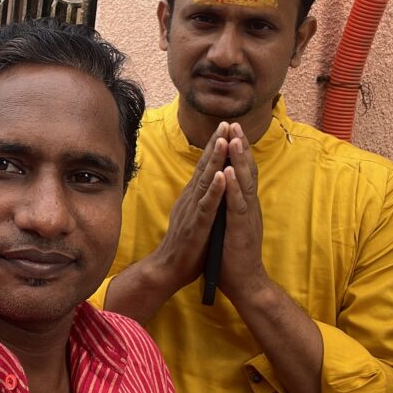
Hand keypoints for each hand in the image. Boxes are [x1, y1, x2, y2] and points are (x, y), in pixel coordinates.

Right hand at [148, 121, 231, 293]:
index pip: (205, 166)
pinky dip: (215, 190)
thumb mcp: (193, 215)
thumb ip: (199, 199)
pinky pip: (207, 205)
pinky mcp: (197, 225)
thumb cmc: (184, 244)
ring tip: (224, 140)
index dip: (215, 146)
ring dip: (216, 160)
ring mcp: (193, 210)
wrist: (167, 269)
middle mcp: (191, 198)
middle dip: (216, 144)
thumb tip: (207, 184)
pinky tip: (221, 176)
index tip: (225, 127)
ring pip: (206, 180)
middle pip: (205, 166)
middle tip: (226, 122)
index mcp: (193, 196)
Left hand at [217, 123, 269, 303]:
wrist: (245, 282)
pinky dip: (233, 187)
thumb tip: (223, 189)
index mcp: (243, 204)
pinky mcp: (241, 228)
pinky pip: (237, 204)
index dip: (238, 151)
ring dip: (239, 160)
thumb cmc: (234, 253)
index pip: (242, 172)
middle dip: (240, 147)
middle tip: (235, 124)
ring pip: (244, 182)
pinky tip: (229, 172)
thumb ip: (229, 206)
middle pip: (246, 170)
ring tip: (234, 139)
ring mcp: (246, 216)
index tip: (231, 129)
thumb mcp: (230, 223)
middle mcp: (248, 205)